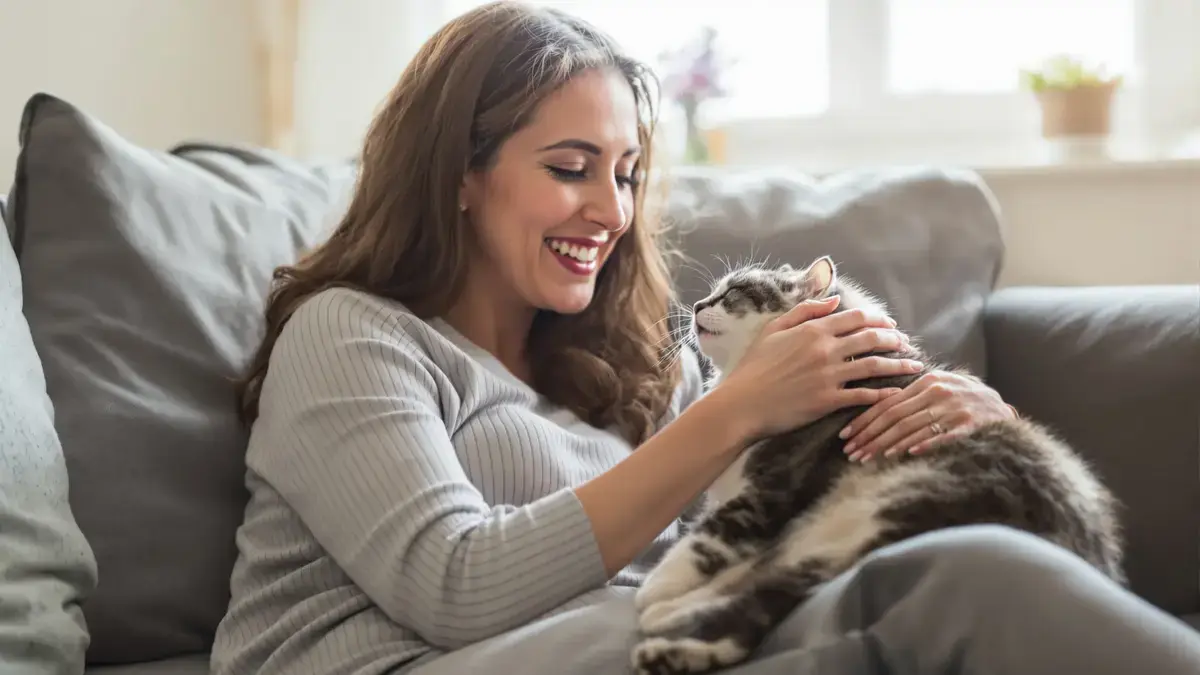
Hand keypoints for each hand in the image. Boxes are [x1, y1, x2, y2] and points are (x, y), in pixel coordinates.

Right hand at [714, 296, 924, 440]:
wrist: (741, 404)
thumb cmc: (753, 367)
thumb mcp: (773, 330)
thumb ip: (804, 312)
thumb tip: (834, 300)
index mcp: (813, 330)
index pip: (856, 318)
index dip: (879, 320)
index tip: (891, 326)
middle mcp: (825, 350)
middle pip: (871, 339)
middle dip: (894, 340)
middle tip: (906, 344)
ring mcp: (828, 376)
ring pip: (874, 366)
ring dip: (898, 365)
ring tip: (913, 365)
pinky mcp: (828, 401)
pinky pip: (863, 395)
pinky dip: (883, 394)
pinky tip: (896, 393)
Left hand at [838, 369, 1018, 461]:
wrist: (1002, 408)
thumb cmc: (962, 399)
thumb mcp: (938, 388)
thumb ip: (911, 396)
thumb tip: (876, 409)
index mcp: (927, 381)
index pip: (887, 403)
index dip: (864, 420)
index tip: (845, 436)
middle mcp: (938, 392)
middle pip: (895, 417)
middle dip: (869, 436)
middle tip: (851, 453)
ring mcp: (954, 408)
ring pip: (912, 428)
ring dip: (886, 445)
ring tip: (868, 458)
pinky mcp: (969, 424)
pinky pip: (941, 436)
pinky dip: (921, 444)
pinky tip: (904, 454)